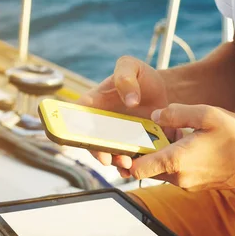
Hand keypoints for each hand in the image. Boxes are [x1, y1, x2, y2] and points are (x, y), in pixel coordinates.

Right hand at [77, 56, 170, 176]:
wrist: (163, 91)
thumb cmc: (140, 76)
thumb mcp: (131, 66)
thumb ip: (125, 78)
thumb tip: (130, 101)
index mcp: (93, 105)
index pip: (75, 120)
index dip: (71, 131)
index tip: (81, 140)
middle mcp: (102, 125)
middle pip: (92, 143)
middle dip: (99, 153)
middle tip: (107, 159)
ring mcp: (117, 138)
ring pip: (110, 154)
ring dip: (116, 162)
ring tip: (127, 164)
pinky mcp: (134, 146)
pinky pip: (129, 159)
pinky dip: (131, 166)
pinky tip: (135, 168)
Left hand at [129, 104, 234, 190]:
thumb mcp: (207, 115)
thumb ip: (177, 112)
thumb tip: (156, 115)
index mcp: (176, 161)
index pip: (136, 168)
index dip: (125, 156)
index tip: (124, 142)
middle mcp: (178, 177)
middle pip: (145, 169)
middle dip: (142, 152)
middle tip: (144, 132)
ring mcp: (186, 184)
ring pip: (160, 170)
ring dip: (160, 155)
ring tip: (169, 134)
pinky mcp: (194, 185)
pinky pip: (175, 173)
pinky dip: (173, 160)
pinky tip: (186, 142)